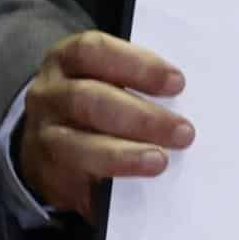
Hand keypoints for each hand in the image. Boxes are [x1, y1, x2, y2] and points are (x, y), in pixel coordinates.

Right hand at [14, 31, 189, 224]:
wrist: (51, 141)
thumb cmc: (96, 102)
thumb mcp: (106, 79)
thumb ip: (138, 82)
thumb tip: (195, 99)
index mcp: (66, 60)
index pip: (92, 50)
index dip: (137, 65)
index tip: (178, 83)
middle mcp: (49, 95)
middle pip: (88, 99)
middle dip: (141, 117)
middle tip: (183, 132)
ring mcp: (43, 137)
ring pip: (76, 145)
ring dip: (125, 155)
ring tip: (159, 161)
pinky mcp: (47, 175)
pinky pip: (76, 183)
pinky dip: (109, 185)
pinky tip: (137, 188)